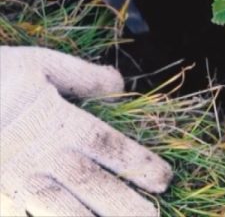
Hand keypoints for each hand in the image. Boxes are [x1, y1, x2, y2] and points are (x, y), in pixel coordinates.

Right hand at [0, 47, 171, 216]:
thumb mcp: (40, 65)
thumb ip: (83, 77)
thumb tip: (120, 85)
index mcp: (62, 124)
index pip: (113, 149)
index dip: (142, 166)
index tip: (164, 180)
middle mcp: (44, 158)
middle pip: (94, 188)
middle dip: (126, 207)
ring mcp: (16, 182)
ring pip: (61, 213)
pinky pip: (24, 216)